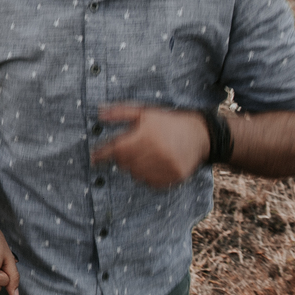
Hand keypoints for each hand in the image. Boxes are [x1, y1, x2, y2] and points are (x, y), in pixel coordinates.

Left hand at [91, 103, 208, 187]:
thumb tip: (98, 112)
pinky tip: (155, 164)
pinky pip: (150, 182)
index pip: (116, 149)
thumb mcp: (144, 112)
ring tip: (146, 154)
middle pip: (124, 163)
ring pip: (136, 174)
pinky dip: (147, 175)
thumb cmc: (168, 121)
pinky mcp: (174, 178)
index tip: (93, 158)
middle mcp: (156, 152)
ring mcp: (166, 167)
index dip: (102, 154)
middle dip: (122, 157)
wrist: (201, 134)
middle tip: (132, 148)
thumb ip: (120, 112)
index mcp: (146, 135)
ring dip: (134, 167)